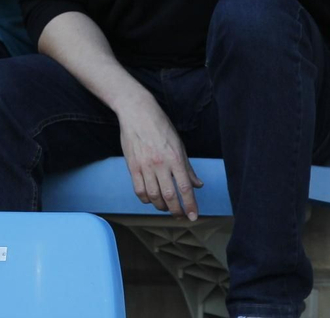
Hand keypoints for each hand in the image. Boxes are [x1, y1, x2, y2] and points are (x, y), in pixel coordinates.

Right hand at [116, 94, 202, 217]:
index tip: (193, 216)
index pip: (185, 188)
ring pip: (153, 196)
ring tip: (166, 208)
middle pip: (170, 196)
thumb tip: (198, 184)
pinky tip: (151, 199)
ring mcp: (145, 166)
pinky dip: (146, 199)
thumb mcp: (179, 144)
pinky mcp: (132, 166)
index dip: (190, 205)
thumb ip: (188, 167)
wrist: (137, 112)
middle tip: (181, 216)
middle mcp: (160, 164)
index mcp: (175, 158)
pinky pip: (139, 190)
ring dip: (161, 206)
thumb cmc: (160, 126)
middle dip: (177, 210)